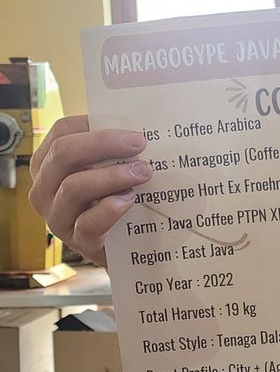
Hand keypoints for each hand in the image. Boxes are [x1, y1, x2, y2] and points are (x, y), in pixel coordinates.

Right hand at [29, 115, 151, 263]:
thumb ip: (111, 150)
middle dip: (103, 144)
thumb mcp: (105, 170)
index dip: (92, 124)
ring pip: (73, 187)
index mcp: (48, 164)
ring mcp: (57, 217)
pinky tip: (130, 199)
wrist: (121, 247)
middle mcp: (44, 189)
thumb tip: (135, 128)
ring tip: (142, 172)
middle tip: (138, 143)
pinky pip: (88, 222)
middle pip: (63, 154)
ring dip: (112, 176)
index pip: (61, 132)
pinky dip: (111, 208)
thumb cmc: (112, 200)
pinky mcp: (77, 241)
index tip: (126, 127)